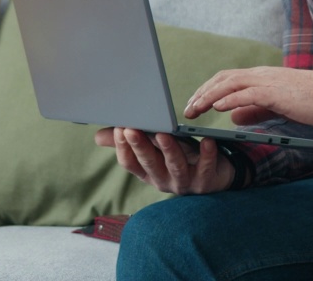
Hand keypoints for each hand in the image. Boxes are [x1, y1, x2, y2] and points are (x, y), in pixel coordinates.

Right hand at [94, 127, 233, 194]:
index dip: (124, 148)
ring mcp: (185, 182)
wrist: (214, 177)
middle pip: (150, 164)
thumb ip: (129, 143)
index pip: (130, 163)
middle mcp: (163, 180)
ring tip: (164, 134)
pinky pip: (206, 167)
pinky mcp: (206, 181)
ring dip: (169, 150)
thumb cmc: (180, 158)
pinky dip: (207, 155)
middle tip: (132, 129)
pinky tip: (206, 141)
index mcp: (148, 173)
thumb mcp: (154, 150)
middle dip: (140, 147)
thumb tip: (98, 137)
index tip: (120, 128)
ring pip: (175, 166)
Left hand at [184, 67, 312, 126]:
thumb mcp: (276, 106)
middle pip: (223, 78)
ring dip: (209, 95)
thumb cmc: (309, 101)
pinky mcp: (277, 92)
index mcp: (260, 77)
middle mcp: (261, 75)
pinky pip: (249, 93)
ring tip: (195, 108)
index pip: (227, 78)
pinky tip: (218, 107)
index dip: (207, 89)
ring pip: (231, 83)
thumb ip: (254, 110)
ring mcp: (268, 82)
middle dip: (202, 92)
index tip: (194, 103)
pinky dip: (231, 99)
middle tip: (187, 109)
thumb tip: (232, 115)